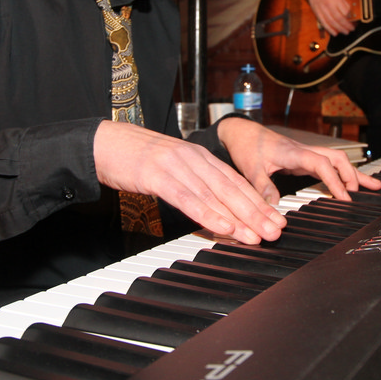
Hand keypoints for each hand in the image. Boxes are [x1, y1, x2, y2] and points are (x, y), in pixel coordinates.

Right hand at [94, 121, 286, 243]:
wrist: (105, 144)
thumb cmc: (137, 160)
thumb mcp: (173, 168)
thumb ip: (195, 185)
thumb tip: (216, 209)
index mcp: (199, 156)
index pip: (235, 181)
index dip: (257, 201)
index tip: (275, 219)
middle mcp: (193, 159)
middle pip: (231, 189)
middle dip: (256, 212)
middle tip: (275, 231)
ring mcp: (177, 166)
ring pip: (214, 195)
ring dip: (239, 218)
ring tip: (256, 235)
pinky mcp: (158, 176)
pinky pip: (188, 199)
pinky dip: (208, 214)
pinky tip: (223, 226)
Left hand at [216, 116, 380, 206]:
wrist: (242, 133)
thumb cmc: (248, 147)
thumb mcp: (252, 169)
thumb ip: (264, 187)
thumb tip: (275, 206)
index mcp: (294, 152)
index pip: (321, 163)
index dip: (334, 180)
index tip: (343, 197)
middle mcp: (304, 151)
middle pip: (336, 158)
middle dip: (351, 175)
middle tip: (357, 195)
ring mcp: (306, 155)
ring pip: (336, 160)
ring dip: (353, 173)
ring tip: (373, 186)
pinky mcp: (304, 159)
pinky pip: (328, 165)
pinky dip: (342, 174)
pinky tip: (352, 183)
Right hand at [306, 0, 354, 35]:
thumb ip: (344, 3)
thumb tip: (350, 13)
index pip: (345, 11)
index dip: (351, 17)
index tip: (354, 20)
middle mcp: (329, 5)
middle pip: (339, 18)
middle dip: (347, 25)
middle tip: (352, 29)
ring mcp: (323, 10)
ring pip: (332, 23)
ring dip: (340, 29)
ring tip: (346, 32)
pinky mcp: (318, 14)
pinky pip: (324, 24)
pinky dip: (330, 29)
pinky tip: (335, 33)